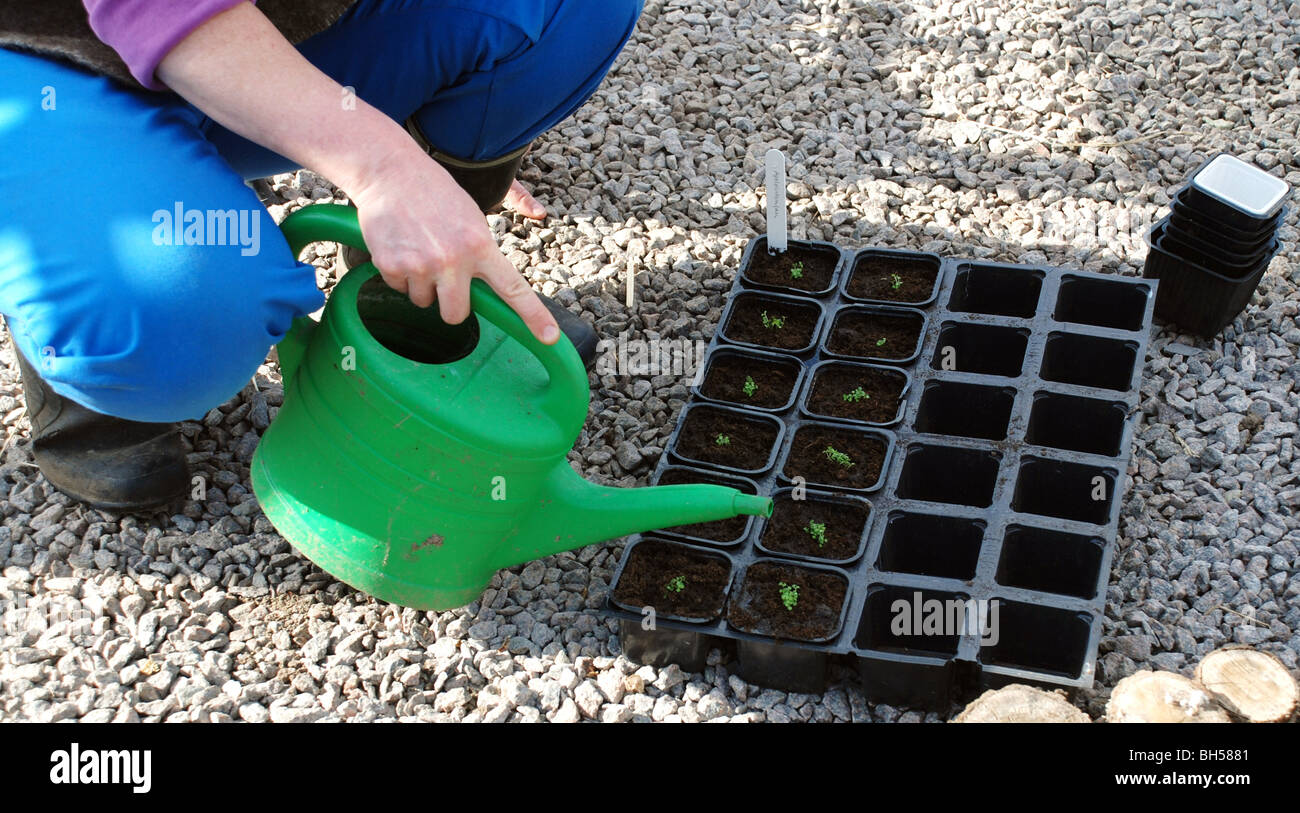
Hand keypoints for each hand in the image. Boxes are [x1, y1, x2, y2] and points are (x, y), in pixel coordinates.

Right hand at [348, 143, 558, 344]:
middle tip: (443, 279)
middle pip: (456, 314)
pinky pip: (398, 289)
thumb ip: (480, 255)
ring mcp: (421, 265)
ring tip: (418, 250)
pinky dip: (398, 274)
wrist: (391, 171)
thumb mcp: (471, 219)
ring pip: (423, 302)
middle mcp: (453, 260)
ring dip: (421, 285)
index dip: (532, 315)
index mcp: (480, 246)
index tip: (548, 337)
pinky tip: (401, 247)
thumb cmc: (435, 194)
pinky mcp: (392, 265)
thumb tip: (486, 290)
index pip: (512, 288)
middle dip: (449, 305)